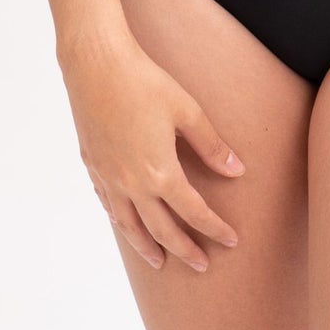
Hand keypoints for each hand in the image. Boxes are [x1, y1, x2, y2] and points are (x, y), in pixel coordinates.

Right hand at [59, 26, 245, 272]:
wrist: (96, 64)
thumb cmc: (145, 82)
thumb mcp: (187, 111)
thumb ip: (211, 145)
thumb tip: (237, 170)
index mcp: (159, 172)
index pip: (193, 212)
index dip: (214, 228)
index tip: (231, 240)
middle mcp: (131, 184)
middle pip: (161, 229)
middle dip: (184, 249)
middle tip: (202, 265)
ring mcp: (108, 177)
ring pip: (129, 225)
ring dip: (146, 247)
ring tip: (160, 262)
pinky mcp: (92, 165)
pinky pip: (108, 205)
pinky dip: (120, 221)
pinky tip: (126, 224)